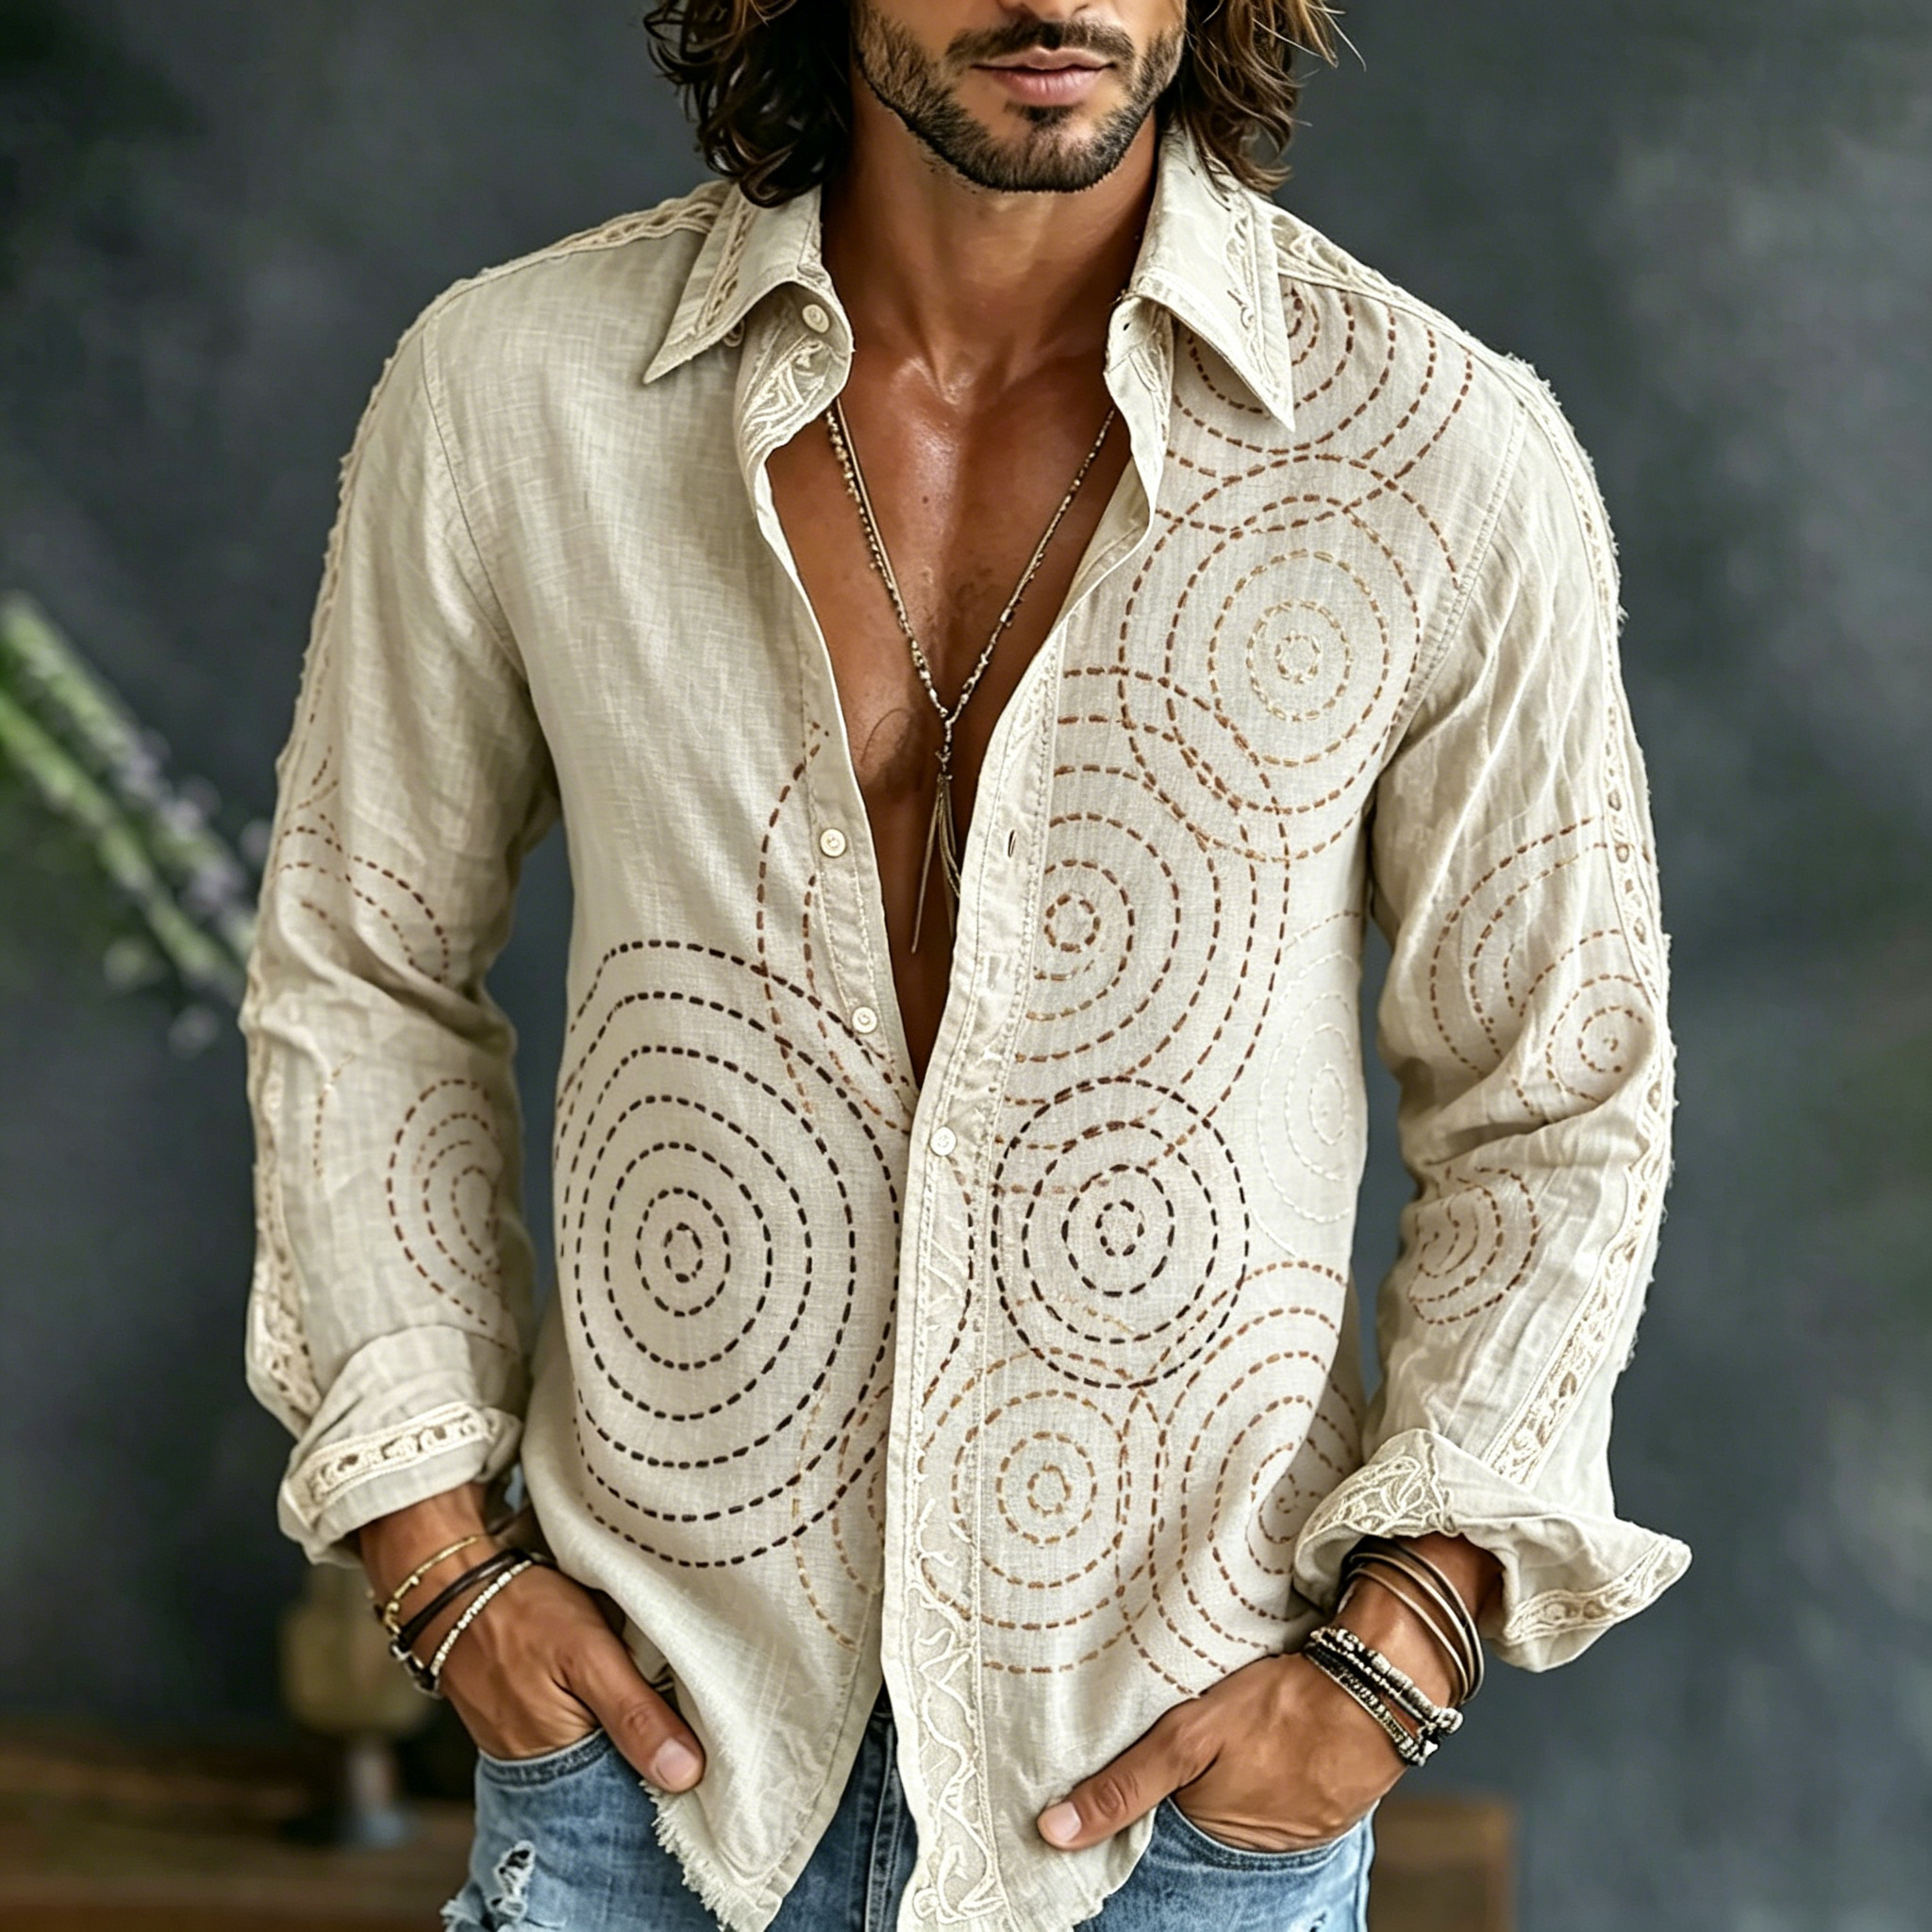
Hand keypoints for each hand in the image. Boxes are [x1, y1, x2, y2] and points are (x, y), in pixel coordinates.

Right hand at [358, 1484, 705, 1793]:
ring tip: (660, 1691)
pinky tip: (623, 1680)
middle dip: (653, 1747)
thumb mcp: (589, 1654)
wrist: (449, 1584)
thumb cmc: (519, 1612)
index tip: (710, 1749)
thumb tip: (685, 1774)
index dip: (670, 1768)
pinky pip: (577, 1725)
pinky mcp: (527, 1716)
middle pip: (616, 1773)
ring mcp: (530, 1743)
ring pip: (599, 1747)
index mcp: (558, 1764)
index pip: (632, 1791)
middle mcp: (541, 1768)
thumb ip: (635, 1714)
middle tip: (691, 1710)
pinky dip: (602, 1707)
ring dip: (629, 1724)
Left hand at [1034, 1533, 1498, 1855]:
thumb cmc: (1281, 1708)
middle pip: (1194, 1820)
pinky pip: (1275, 1800)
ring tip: (1231, 1741)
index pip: (1152, 1828)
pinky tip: (1265, 1746)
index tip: (1114, 1769)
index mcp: (1210, 1833)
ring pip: (1235, 1809)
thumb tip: (1053, 1834)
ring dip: (1225, 1782)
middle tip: (1192, 1743)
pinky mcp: (1321, 1809)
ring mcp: (1291, 1833)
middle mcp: (1250, 1849)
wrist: (1377, 1687)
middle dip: (1183, 1789)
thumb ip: (1124, 1785)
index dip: (1132, 1797)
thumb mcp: (1189, 1738)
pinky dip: (1264, 1776)